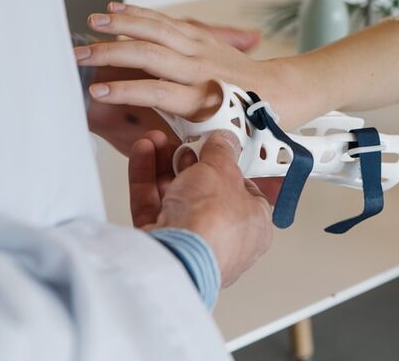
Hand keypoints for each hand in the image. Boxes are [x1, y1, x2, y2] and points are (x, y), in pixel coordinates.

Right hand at [74, 3, 325, 129]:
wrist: (282, 93)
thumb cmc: (248, 122)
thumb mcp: (217, 142)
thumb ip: (183, 142)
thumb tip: (159, 149)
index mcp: (203, 100)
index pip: (157, 92)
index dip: (125, 91)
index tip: (96, 93)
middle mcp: (201, 70)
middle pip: (149, 55)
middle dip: (111, 53)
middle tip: (78, 55)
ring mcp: (202, 48)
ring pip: (156, 30)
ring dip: (122, 24)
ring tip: (93, 21)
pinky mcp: (202, 36)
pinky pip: (166, 21)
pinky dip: (140, 13)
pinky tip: (118, 9)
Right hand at [129, 129, 273, 286]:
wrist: (175, 258)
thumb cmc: (212, 225)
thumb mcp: (223, 171)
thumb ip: (222, 151)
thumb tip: (224, 141)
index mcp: (254, 226)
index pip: (246, 191)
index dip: (230, 166)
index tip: (216, 146)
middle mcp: (225, 240)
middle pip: (206, 193)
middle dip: (190, 163)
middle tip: (183, 142)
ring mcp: (191, 245)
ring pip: (177, 198)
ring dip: (164, 166)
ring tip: (155, 141)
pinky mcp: (162, 247)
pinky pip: (153, 208)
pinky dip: (146, 180)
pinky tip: (143, 153)